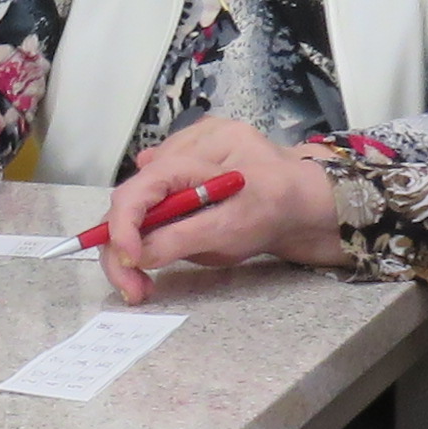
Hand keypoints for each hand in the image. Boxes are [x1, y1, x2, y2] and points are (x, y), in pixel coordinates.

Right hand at [95, 122, 343, 302]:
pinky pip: (151, 201)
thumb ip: (182, 239)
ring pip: (138, 202)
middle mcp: (189, 142)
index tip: (128, 261)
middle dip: (124, 243)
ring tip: (147, 275)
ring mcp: (183, 152)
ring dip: (137, 241)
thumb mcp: (234, 230)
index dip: (123, 225)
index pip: (143, 184)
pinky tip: (167, 240)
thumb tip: (136, 256)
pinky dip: (150, 229)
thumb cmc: (278, 210)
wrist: (304, 203)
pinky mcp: (183, 167)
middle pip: (132, 195)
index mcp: (207, 145)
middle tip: (132, 286)